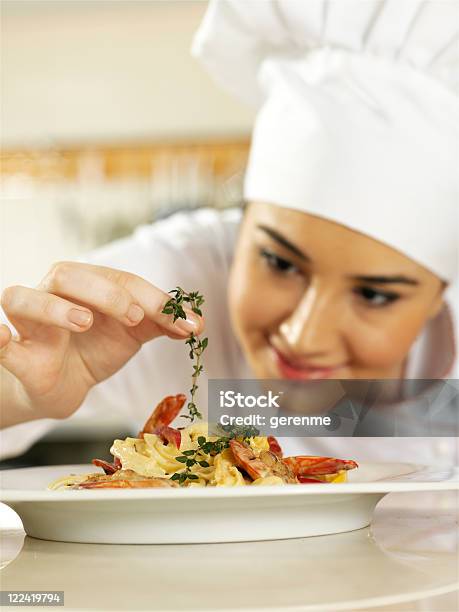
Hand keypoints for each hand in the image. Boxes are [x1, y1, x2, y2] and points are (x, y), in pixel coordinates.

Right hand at [0, 262, 202, 423]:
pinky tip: (3, 337)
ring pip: (23, 298)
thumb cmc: (96, 348)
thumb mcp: (133, 334)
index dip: (152, 298)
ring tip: (83, 322)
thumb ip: (162, 323)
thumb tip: (197, 323)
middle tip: (132, 317)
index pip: (119, 279)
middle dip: (103, 292)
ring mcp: (30, 323)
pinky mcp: (16, 353)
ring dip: (53, 308)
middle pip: (68, 275)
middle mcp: (54, 294)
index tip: (182, 323)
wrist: (64, 385)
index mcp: (88, 284)